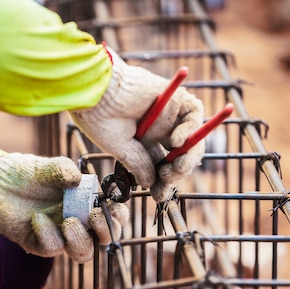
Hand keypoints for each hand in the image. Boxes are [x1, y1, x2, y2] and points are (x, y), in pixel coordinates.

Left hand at [0, 153, 128, 261]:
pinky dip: (48, 234)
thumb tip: (79, 180)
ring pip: (82, 253)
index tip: (113, 207)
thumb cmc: (23, 172)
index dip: (118, 216)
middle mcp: (76, 221)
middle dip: (106, 231)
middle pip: (103, 239)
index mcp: (85, 203)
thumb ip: (63, 169)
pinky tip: (37, 218)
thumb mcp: (47, 166)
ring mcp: (59, 235)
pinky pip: (52, 249)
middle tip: (95, 216)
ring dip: (81, 240)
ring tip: (69, 221)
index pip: (112, 216)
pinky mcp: (38, 244)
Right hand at [69, 48, 204, 200]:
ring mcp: (169, 114)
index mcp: (144, 141)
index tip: (158, 196)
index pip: (162, 165)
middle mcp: (159, 129)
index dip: (163, 182)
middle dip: (176, 172)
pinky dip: (191, 129)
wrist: (95, 90)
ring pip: (192, 139)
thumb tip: (150, 183)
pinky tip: (177, 142)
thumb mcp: (119, 147)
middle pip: (180, 155)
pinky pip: (194, 114)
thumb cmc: (99, 116)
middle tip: (166, 179)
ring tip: (175, 166)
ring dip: (187, 157)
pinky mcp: (176, 97)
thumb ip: (138, 163)